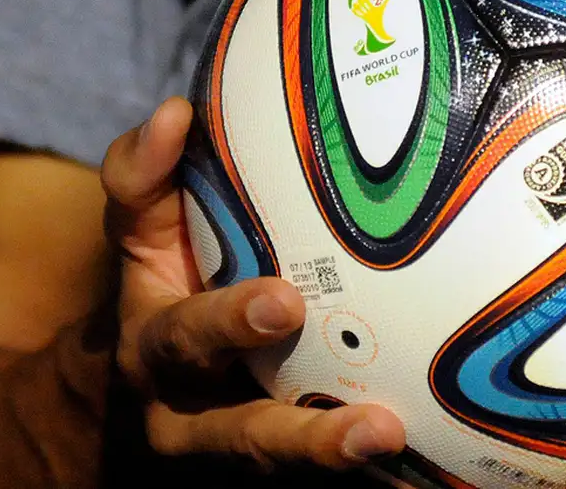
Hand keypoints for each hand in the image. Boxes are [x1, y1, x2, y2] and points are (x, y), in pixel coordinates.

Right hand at [102, 97, 405, 472]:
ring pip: (283, 464)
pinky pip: (320, 473)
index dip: (226, 324)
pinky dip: (372, 472)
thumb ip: (145, 173)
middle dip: (300, 430)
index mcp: (159, 346)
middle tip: (371, 420)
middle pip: (240, 432)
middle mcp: (192, 411)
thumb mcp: (139, 224)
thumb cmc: (164, 274)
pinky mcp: (279, 460)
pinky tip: (426, 460)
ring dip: (338, 458)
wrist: (150, 370)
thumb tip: (176, 112)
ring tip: (396, 444)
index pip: (182, 337)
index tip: (283, 304)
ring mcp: (237, 443)